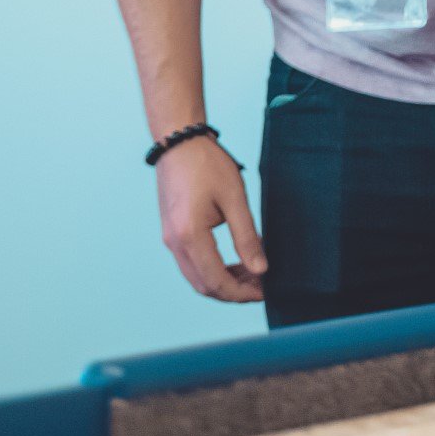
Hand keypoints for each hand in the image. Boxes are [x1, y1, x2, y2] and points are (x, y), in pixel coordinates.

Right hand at [156, 135, 265, 301]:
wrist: (179, 142)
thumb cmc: (207, 164)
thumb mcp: (235, 198)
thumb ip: (247, 237)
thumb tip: (261, 269)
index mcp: (190, 235)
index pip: (216, 281)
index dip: (241, 293)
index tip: (264, 291)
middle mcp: (174, 243)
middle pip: (204, 286)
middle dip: (234, 291)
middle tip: (261, 284)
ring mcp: (170, 239)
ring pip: (196, 277)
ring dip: (223, 281)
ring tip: (252, 272)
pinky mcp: (171, 233)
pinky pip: (191, 263)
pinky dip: (213, 269)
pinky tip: (235, 260)